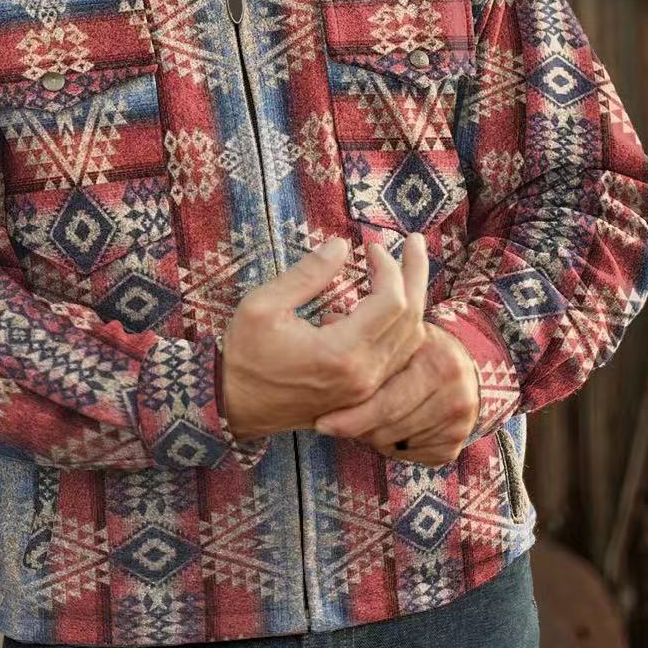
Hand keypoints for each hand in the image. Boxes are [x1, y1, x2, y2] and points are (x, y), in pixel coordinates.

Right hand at [221, 235, 426, 440]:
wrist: (233, 406)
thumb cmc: (244, 355)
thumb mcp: (263, 305)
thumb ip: (307, 274)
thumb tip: (341, 245)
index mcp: (342, 353)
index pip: (391, 301)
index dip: (388, 266)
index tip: (369, 245)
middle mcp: (364, 375)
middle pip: (412, 317)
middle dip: (414, 273)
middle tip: (413, 242)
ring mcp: (366, 389)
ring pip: (412, 339)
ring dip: (413, 298)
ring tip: (407, 267)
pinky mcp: (362, 394)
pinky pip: (399, 356)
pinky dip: (402, 324)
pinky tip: (387, 303)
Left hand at [315, 287, 479, 466]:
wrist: (462, 369)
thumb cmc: (415, 350)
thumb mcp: (396, 334)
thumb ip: (363, 331)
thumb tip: (327, 320)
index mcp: (432, 355)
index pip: (383, 396)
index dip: (348, 411)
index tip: (320, 421)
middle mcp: (451, 386)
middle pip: (389, 421)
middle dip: (354, 427)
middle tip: (327, 426)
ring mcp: (458, 416)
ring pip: (396, 440)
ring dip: (371, 437)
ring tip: (357, 423)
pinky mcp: (457, 441)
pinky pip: (413, 456)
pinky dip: (394, 448)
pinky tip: (386, 432)